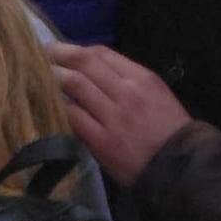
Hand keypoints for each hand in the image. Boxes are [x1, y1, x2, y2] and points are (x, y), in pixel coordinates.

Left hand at [53, 43, 193, 182]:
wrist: (183, 171)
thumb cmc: (171, 134)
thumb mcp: (158, 97)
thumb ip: (128, 82)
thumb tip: (93, 73)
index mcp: (143, 78)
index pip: (102, 53)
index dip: (76, 49)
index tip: (60, 52)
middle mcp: (127, 91)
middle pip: (83, 62)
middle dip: (57, 54)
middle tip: (39, 55)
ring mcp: (113, 116)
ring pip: (73, 84)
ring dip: (51, 77)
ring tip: (37, 77)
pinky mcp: (101, 141)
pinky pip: (72, 116)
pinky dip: (57, 107)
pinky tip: (46, 105)